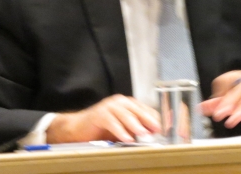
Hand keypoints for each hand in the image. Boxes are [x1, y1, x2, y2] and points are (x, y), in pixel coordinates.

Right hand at [46, 94, 160, 142]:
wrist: (78, 128)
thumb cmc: (101, 129)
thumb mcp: (122, 129)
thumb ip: (135, 129)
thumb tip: (152, 135)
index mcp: (127, 104)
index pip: (145, 109)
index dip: (154, 119)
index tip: (163, 129)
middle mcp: (119, 102)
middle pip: (137, 110)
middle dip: (148, 120)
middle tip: (156, 131)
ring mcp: (108, 106)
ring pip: (125, 114)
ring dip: (135, 125)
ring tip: (143, 134)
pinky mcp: (99, 114)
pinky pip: (111, 121)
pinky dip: (120, 130)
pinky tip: (126, 139)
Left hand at [200, 70, 240, 127]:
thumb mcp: (235, 103)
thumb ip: (219, 104)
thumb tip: (202, 107)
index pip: (227, 79)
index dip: (220, 92)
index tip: (214, 107)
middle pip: (239, 87)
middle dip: (228, 103)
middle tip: (219, 115)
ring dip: (240, 109)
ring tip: (232, 121)